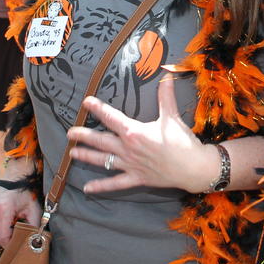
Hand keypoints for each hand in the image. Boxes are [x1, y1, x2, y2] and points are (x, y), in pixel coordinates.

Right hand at [0, 185, 41, 246]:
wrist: (14, 177)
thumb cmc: (25, 193)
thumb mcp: (33, 209)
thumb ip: (33, 227)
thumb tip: (34, 242)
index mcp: (2, 209)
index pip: (2, 237)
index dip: (10, 243)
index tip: (17, 242)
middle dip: (6, 238)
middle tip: (16, 233)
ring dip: (1, 231)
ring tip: (10, 222)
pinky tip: (3, 217)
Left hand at [67, 74, 218, 193]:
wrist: (193, 167)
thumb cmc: (182, 141)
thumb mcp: (172, 116)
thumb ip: (166, 95)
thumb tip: (166, 75)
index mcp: (134, 131)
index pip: (111, 117)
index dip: (98, 109)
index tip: (86, 103)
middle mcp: (128, 148)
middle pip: (101, 140)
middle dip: (84, 136)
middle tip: (70, 133)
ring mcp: (130, 165)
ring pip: (103, 160)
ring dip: (87, 156)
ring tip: (73, 153)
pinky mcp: (137, 178)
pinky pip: (116, 183)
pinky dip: (102, 186)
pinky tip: (87, 188)